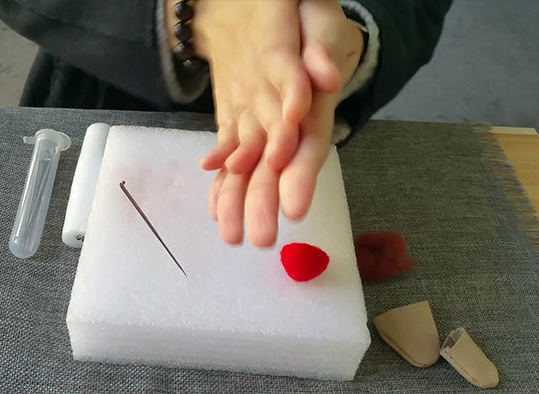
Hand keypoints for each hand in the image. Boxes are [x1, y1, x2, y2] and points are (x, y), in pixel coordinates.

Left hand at [205, 0, 364, 246]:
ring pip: (253, 171)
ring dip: (240, 202)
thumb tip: (326, 78)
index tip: (294, 207)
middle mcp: (294, 126)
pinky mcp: (248, 129)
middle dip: (267, 202)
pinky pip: (235, 160)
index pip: (311, 145)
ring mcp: (270, 132)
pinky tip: (213, 208)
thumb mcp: (319, 24)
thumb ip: (322, 51)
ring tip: (228, 234)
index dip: (303, 176)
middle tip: (259, 238)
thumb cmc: (310, 20)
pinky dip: (224, 182)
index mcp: (315, 104)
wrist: (293, 23)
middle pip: (281, 170)